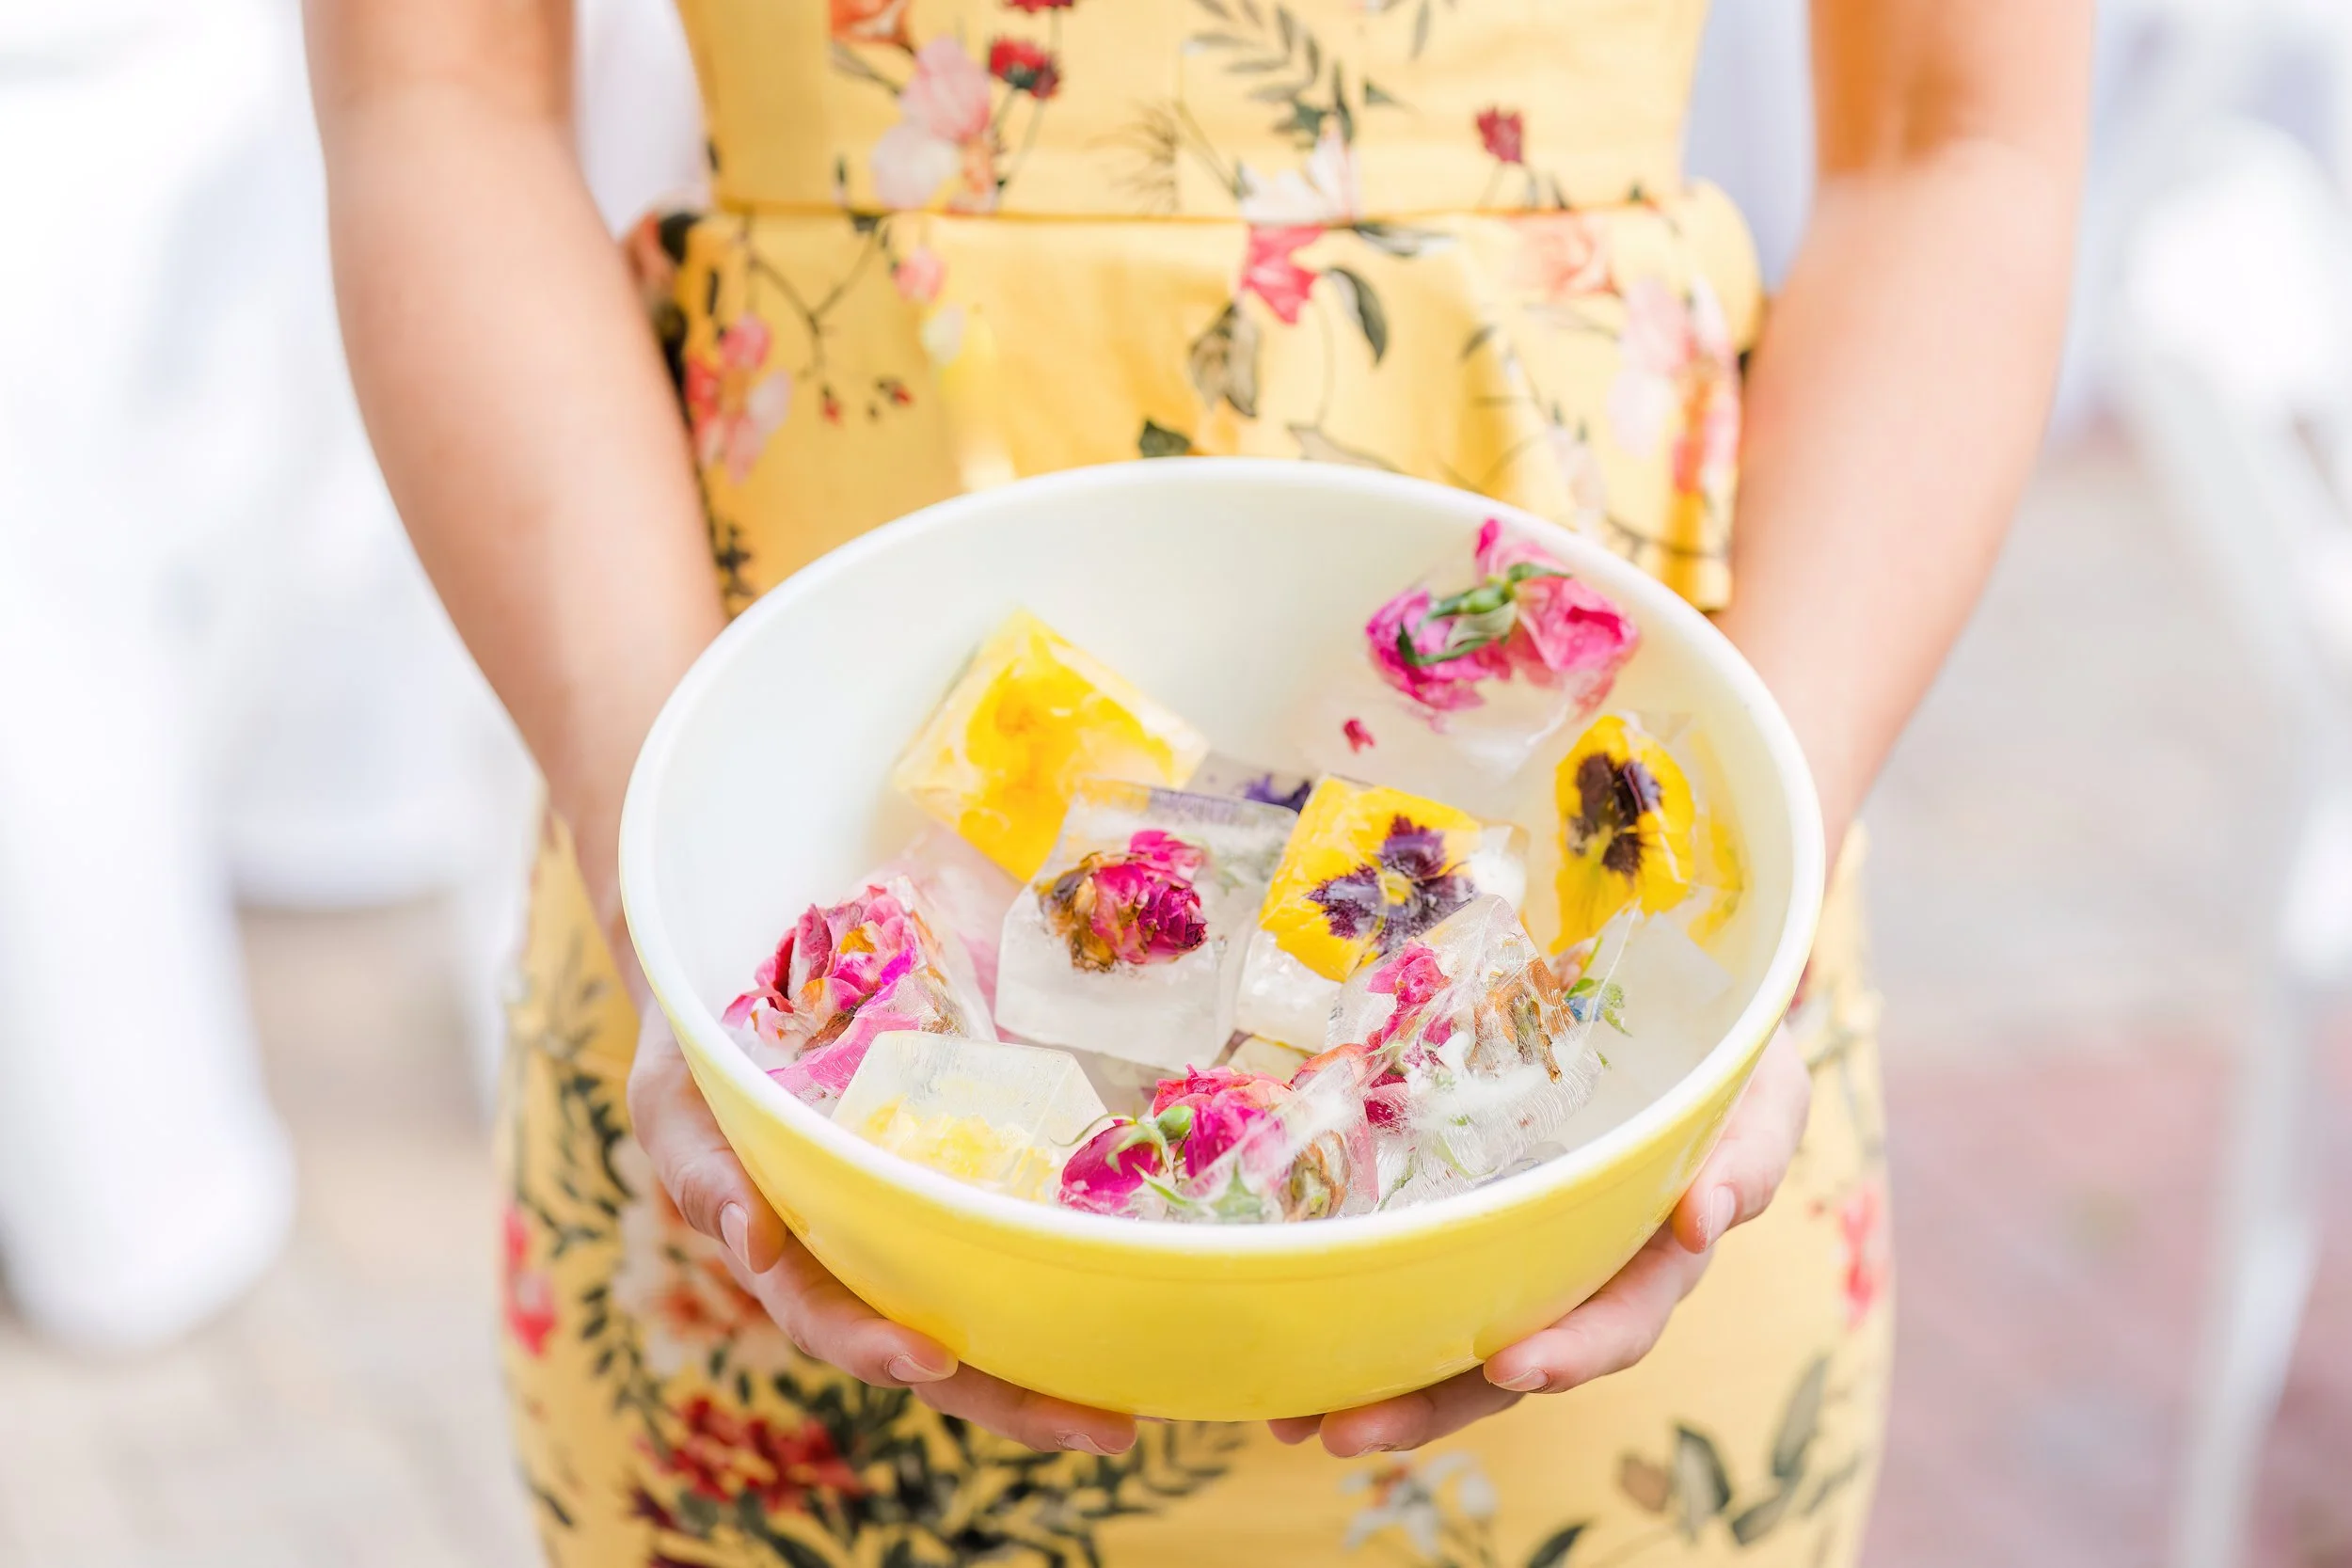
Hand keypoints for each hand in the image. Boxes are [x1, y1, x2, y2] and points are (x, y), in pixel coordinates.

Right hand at [624, 987, 1137, 1455]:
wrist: (732, 1008)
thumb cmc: (695, 1065)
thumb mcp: (672, 1107)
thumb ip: (700, 1173)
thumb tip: (751, 1241)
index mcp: (787, 1259)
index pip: (832, 1321)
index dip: (877, 1346)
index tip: (932, 1359)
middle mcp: (857, 1266)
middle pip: (934, 1353)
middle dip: (1015, 1399)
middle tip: (1105, 1430)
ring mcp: (908, 1237)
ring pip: (982, 1316)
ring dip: (1054, 1363)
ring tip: (1131, 1402)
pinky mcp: (953, 1195)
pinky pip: (1006, 1247)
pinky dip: (1059, 1282)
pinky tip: (1128, 1298)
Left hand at [1267, 1026, 1812, 1455]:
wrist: (1685, 1021)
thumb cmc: (1727, 1059)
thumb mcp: (1761, 1095)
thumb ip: (1748, 1153)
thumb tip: (1705, 1219)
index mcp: (1656, 1256)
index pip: (1616, 1322)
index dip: (1569, 1350)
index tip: (1512, 1367)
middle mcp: (1586, 1276)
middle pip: (1514, 1358)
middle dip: (1433, 1403)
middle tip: (1350, 1430)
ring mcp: (1528, 1257)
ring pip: (1455, 1339)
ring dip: (1382, 1385)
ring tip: (1297, 1419)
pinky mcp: (1472, 1223)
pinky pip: (1419, 1280)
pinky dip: (1361, 1316)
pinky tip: (1295, 1357)